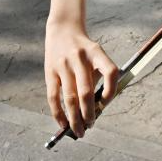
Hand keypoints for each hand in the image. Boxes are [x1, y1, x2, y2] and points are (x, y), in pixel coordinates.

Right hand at [45, 22, 118, 138]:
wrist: (63, 29)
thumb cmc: (84, 50)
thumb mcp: (95, 55)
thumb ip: (98, 78)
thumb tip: (96, 110)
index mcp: (96, 52)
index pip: (110, 72)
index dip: (111, 91)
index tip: (105, 104)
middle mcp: (80, 58)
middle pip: (86, 92)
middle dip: (89, 113)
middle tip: (90, 126)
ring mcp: (63, 64)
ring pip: (70, 98)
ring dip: (75, 118)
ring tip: (79, 130)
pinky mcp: (50, 71)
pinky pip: (53, 97)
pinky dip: (58, 113)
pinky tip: (63, 123)